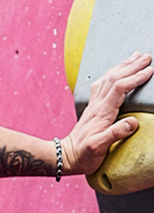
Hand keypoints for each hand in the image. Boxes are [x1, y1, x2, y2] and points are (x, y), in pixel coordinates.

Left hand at [63, 52, 152, 174]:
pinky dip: (113, 74)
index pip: (120, 88)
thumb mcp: (99, 147)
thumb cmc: (85, 154)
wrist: (67, 156)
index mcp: (102, 112)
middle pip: (114, 78)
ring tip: (135, 57)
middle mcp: (98, 104)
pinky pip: (103, 85)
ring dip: (122, 66)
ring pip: (108, 79)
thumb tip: (133, 122)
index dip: (135, 77)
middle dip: (131, 66)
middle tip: (146, 56)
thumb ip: (115, 134)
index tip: (150, 70)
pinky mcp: (94, 108)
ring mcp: (94, 105)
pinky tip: (116, 72)